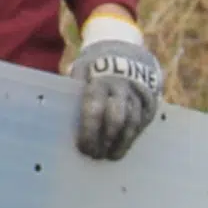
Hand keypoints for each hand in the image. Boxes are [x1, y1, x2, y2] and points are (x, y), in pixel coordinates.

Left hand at [73, 24, 162, 160]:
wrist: (126, 51)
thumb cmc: (94, 67)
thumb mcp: (81, 69)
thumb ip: (73, 89)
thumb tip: (57, 115)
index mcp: (99, 80)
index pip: (94, 109)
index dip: (89, 131)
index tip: (83, 147)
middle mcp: (121, 87)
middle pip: (116, 118)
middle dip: (106, 139)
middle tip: (96, 155)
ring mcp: (138, 94)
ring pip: (133, 122)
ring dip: (122, 142)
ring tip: (111, 156)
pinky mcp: (150, 100)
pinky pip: (143, 121)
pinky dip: (134, 136)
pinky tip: (124, 146)